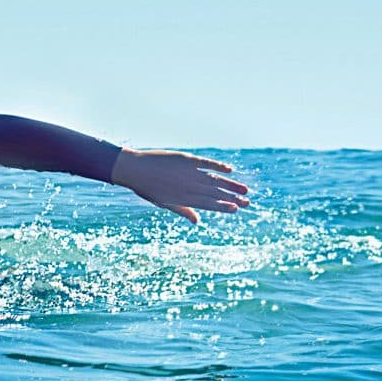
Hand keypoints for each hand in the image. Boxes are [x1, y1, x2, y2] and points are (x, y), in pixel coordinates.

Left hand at [109, 149, 250, 223]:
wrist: (134, 169)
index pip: (208, 204)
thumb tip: (197, 221)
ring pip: (215, 180)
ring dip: (231, 185)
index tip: (236, 209)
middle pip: (215, 193)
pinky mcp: (186, 159)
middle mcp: (189, 186)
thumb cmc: (147, 188)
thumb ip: (182, 210)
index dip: (223, 207)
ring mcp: (189, 172)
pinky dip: (218, 166)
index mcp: (184, 199)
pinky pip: (206, 163)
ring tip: (245, 190)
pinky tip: (229, 170)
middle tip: (247, 201)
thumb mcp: (164, 203)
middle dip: (232, 198)